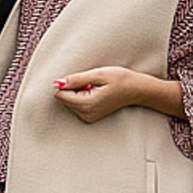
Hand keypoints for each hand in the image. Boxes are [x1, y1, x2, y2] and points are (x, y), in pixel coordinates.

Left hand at [51, 66, 182, 121]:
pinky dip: (82, 96)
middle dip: (73, 88)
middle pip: (63, 98)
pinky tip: (96, 93)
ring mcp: (87, 117)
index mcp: (86, 104)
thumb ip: (76, 79)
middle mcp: (85, 114)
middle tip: (91, 84)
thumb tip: (57, 83)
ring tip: (95, 88)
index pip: (59, 94)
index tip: (82, 80)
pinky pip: (75, 104)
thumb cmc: (119, 79)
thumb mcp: (98, 74)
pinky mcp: (89, 117)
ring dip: (78, 92)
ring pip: (69, 101)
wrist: (136, 90)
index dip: (68, 83)